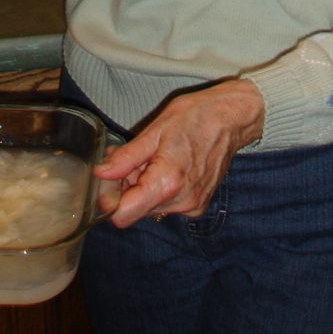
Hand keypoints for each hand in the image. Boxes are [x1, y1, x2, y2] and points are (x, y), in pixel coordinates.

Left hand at [94, 78, 264, 227]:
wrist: (231, 119)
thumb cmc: (194, 118)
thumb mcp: (154, 131)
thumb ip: (126, 158)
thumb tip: (101, 174)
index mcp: (167, 183)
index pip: (124, 215)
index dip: (110, 200)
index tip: (107, 181)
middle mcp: (181, 202)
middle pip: (136, 209)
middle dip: (126, 186)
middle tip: (128, 158)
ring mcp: (192, 206)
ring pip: (150, 206)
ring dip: (142, 186)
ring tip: (150, 156)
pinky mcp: (198, 205)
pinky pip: (167, 203)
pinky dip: (159, 188)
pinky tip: (165, 164)